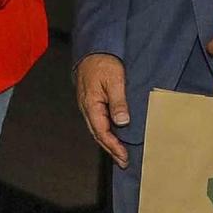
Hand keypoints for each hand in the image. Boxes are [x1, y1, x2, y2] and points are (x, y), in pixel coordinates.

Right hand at [75, 52, 130, 167]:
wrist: (93, 50)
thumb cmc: (103, 63)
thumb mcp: (114, 80)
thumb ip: (118, 101)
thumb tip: (121, 122)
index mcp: (91, 105)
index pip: (102, 132)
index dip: (114, 146)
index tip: (124, 156)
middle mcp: (88, 109)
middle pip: (99, 135)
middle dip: (111, 150)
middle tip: (123, 162)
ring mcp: (89, 106)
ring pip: (98, 130)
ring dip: (109, 143)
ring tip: (120, 154)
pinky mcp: (93, 102)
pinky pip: (99, 122)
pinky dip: (107, 133)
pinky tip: (114, 135)